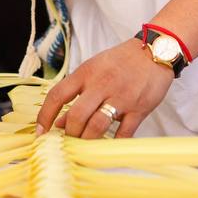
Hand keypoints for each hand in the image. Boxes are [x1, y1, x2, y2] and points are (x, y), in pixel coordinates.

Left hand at [36, 38, 174, 138]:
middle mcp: (101, 84)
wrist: (156, 51)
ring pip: (97, 126)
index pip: (57, 95)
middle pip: (77, 116)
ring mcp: (121, 97)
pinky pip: (123, 133)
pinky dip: (113, 144)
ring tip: (85, 146)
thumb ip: (75, 93)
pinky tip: (107, 146)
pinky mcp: (139, 108)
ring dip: (87, 141)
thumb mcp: (93, 69)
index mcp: (86, 73)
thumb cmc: (121, 61)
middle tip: (69, 142)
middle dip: (69, 134)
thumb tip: (58, 122)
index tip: (41, 132)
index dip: (45, 116)